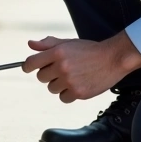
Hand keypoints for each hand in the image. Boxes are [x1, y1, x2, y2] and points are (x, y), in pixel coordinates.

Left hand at [22, 32, 140, 103]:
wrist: (113, 58)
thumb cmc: (90, 50)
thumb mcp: (69, 43)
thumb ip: (48, 44)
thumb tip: (30, 44)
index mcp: (57, 52)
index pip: (31, 62)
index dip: (27, 66)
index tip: (28, 68)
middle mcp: (62, 66)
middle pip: (41, 77)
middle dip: (48, 74)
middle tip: (61, 70)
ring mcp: (69, 81)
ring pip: (52, 88)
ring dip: (59, 84)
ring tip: (72, 76)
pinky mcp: (78, 92)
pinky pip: (63, 98)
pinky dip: (68, 94)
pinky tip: (77, 85)